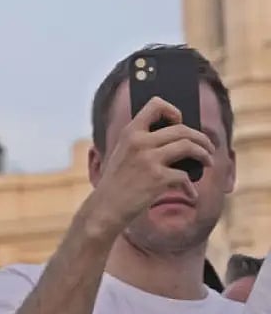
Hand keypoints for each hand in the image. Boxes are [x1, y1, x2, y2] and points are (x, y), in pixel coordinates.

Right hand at [86, 96, 214, 233]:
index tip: (179, 123)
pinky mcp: (158, 179)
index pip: (156, 105)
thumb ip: (143, 141)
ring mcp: (149, 160)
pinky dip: (191, 187)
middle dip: (201, 138)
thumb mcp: (123, 154)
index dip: (173, 111)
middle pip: (182, 129)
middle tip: (208, 147)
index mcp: (130, 133)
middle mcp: (140, 142)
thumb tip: (181, 139)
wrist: (105, 208)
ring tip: (208, 162)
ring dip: (204, 154)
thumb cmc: (117, 182)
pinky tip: (191, 194)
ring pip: (189, 146)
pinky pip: (185, 177)